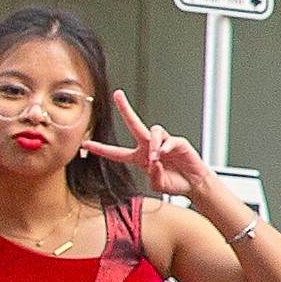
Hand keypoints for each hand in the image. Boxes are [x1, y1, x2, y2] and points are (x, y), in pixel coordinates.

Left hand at [86, 94, 217, 207]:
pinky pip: (168, 139)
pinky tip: (165, 153)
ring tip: (155, 157)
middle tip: (118, 95)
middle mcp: (149, 146)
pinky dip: (165, 146)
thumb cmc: (175, 183)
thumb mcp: (158, 185)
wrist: (194, 184)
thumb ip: (153, 176)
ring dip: (152, 144)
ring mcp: (163, 143)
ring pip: (152, 131)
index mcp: (139, 158)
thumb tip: (154, 160)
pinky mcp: (178, 142)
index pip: (116, 153)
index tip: (86, 144)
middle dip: (125, 109)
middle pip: (134, 125)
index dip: (101, 149)